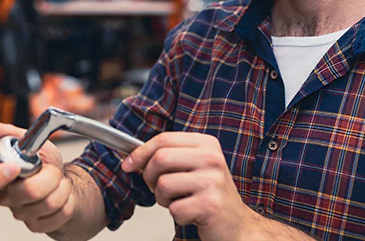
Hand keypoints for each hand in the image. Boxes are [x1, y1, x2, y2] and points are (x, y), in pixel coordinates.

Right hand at [0, 121, 75, 233]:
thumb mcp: (30, 141)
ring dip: (63, 187)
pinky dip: (69, 201)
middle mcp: (6, 196)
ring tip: (60, 180)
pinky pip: (59, 215)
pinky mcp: (36, 225)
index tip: (16, 167)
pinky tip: (63, 195)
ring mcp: (21, 213)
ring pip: (48, 204)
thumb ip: (10, 134)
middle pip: (28, 192)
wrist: (60, 178)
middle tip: (54, 169)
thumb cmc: (41, 161)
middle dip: (51, 176)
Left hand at [122, 132, 253, 240]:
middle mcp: (212, 159)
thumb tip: (131, 157)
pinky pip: (174, 209)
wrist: (235, 224)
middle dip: (150, 177)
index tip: (128, 164)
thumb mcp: (193, 167)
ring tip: (179, 201)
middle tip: (159, 188)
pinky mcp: (210, 205)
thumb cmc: (209, 194)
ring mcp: (213, 181)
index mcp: (207, 144)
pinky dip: (177, 215)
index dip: (140, 152)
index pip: (164, 139)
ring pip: (163, 185)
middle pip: (160, 159)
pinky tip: (191, 213)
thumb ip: (168, 157)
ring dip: (163, 199)